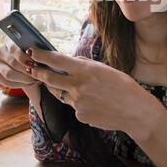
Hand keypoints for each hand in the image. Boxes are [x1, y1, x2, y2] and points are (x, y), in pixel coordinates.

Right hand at [0, 40, 40, 88]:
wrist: (26, 67)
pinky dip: (20, 84)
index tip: (33, 64)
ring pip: (9, 74)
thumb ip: (36, 51)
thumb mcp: (35, 52)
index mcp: (10, 41)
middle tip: (37, 74)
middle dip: (26, 70)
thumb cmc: (33, 56)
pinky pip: (7, 82)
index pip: (13, 48)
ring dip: (23, 78)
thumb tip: (40, 55)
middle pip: (12, 62)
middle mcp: (1, 51)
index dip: (23, 57)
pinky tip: (29, 83)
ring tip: (35, 80)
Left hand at [27, 47, 149, 132]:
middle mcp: (78, 86)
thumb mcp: (103, 69)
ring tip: (71, 85)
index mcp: (85, 70)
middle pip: (49, 78)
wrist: (135, 111)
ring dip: (59, 87)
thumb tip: (69, 61)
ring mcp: (77, 103)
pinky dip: (78, 102)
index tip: (32, 50)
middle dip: (38, 72)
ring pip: (60, 93)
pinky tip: (94, 103)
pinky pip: (73, 106)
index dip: (41, 55)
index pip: (56, 60)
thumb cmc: (122, 86)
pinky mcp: (80, 116)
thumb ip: (84, 65)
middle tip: (32, 67)